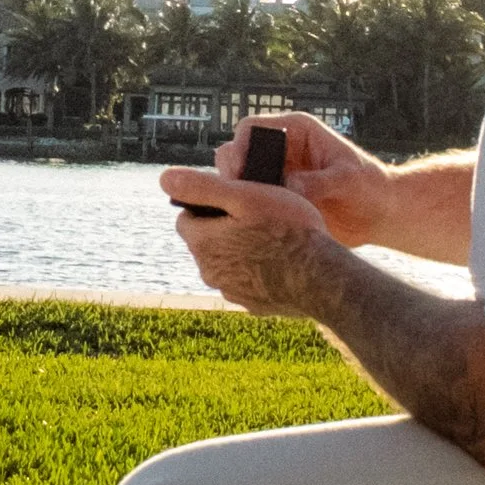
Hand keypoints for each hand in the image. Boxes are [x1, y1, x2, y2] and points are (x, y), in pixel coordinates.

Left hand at [160, 163, 335, 315]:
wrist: (320, 277)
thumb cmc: (286, 229)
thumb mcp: (244, 196)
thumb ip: (202, 187)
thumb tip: (164, 179)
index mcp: (203, 243)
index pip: (186, 217)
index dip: (209, 205)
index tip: (236, 200)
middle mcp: (210, 272)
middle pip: (206, 241)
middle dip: (222, 228)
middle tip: (256, 216)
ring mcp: (231, 291)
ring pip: (226, 262)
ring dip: (239, 250)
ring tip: (271, 238)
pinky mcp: (253, 305)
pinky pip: (247, 281)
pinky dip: (256, 271)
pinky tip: (280, 262)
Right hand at [226, 108, 404, 250]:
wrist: (380, 214)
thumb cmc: (370, 187)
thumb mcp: (348, 179)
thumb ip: (320, 181)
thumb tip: (290, 186)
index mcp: (296, 131)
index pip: (252, 128)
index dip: (239, 146)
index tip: (238, 171)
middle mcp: (281, 150)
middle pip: (238, 152)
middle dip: (230, 172)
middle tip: (234, 196)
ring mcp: (277, 176)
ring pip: (240, 180)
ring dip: (235, 193)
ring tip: (239, 214)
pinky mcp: (278, 199)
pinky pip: (252, 203)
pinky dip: (245, 212)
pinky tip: (247, 226)